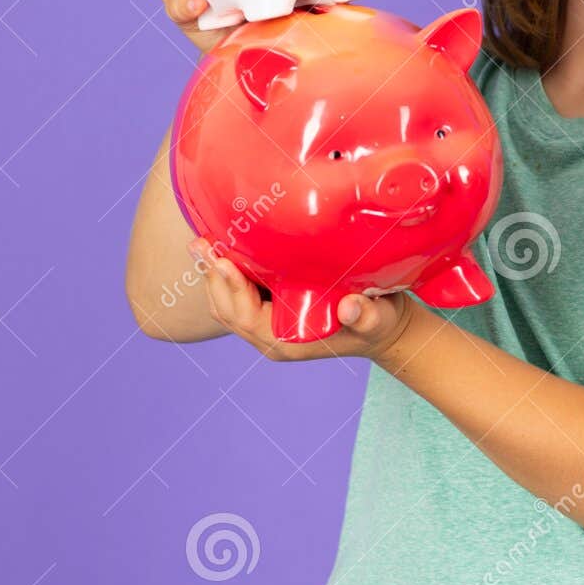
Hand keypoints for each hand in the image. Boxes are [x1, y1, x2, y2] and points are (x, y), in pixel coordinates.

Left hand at [189, 238, 420, 361]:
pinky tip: (222, 251)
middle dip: (213, 277)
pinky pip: (237, 298)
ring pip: (227, 304)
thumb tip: (350, 307)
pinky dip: (226, 276)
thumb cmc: (379, 324)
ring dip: (214, 276)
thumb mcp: (378, 320)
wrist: (383, 329)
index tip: (222, 260)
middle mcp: (271, 337)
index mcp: (287, 340)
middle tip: (200, 244)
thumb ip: (365, 316)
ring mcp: (268, 327)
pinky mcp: (270, 312)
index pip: (246, 316)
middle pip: (228, 309)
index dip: (232, 288)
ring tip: (201, 244)